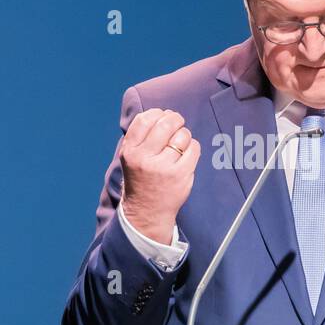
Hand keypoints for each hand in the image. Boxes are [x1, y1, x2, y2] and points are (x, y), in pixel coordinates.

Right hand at [119, 108, 200, 243]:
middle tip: (178, 123)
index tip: (163, 116)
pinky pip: (194, 148)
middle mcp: (144, 158)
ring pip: (182, 135)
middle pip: (166, 124)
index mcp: (130, 151)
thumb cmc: (141, 179)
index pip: (145, 120)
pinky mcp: (180, 175)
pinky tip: (186, 154)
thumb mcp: (130, 157)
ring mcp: (163, 167)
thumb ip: (141, 136)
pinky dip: (192, 147)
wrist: (146, 211)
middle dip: (175, 119)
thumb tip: (164, 114)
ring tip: (179, 144)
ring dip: (184, 135)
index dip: (157, 113)